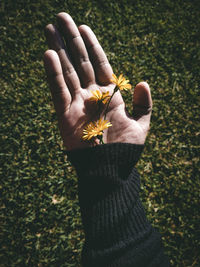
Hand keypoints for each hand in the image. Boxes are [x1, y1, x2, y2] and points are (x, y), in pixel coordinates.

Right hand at [44, 13, 151, 149]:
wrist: (110, 169)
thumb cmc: (125, 151)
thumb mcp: (141, 126)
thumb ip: (143, 104)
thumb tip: (142, 82)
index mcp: (109, 96)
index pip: (99, 64)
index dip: (92, 46)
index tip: (84, 28)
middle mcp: (91, 96)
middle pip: (80, 62)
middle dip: (71, 40)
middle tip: (61, 18)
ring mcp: (77, 104)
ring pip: (66, 71)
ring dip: (58, 50)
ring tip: (50, 29)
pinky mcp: (65, 115)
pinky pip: (58, 90)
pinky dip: (53, 73)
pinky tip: (48, 54)